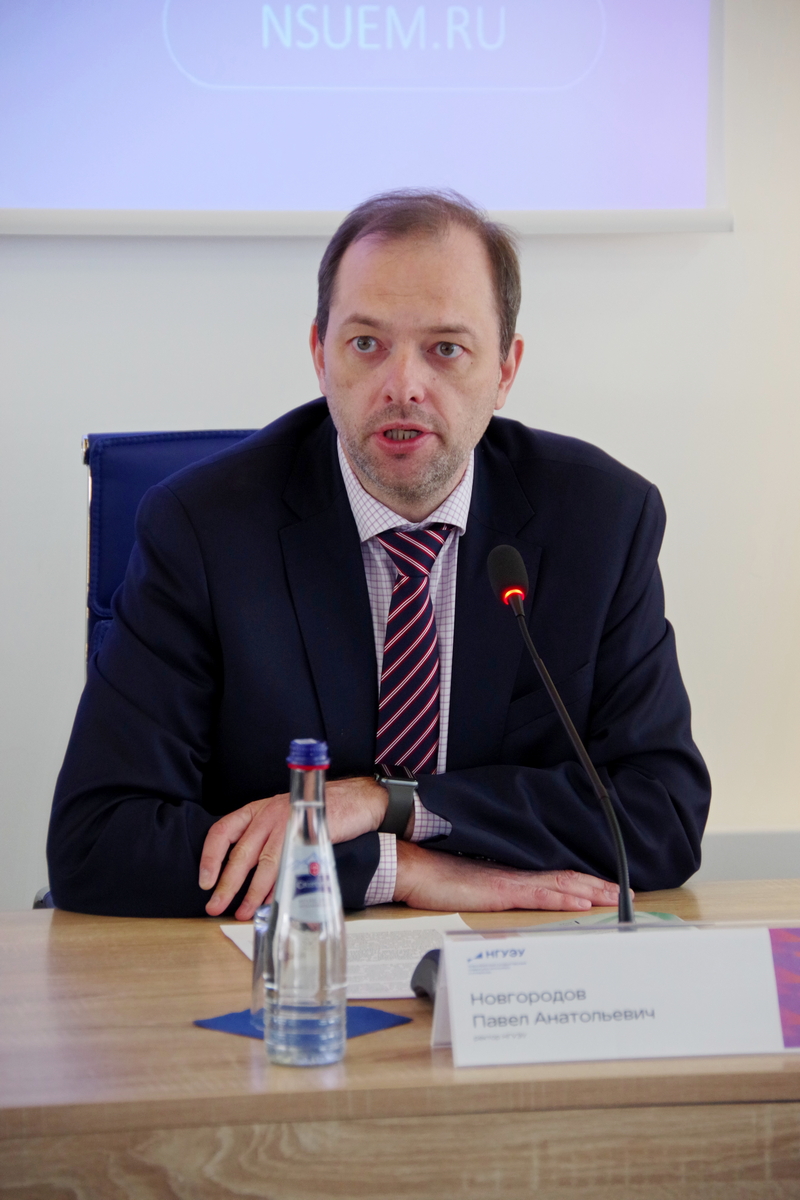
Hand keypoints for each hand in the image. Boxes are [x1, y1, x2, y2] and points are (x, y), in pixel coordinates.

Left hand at [199, 777, 388, 919]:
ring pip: (264, 863)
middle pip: (241, 853)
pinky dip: (279, 888)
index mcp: (258, 809)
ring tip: (242, 912)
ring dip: (251, 892)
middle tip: (215, 906)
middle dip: (226, 884)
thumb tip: (243, 875)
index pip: (223, 831)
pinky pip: (290, 867)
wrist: (357, 800)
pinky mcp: (310, 838)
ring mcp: (290, 825)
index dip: (210, 857)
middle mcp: (269, 814)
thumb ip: (264, 840)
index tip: (205, 882)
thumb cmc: (318, 810)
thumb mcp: (283, 817)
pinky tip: (272, 903)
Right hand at [393, 841, 629, 911]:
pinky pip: (539, 893)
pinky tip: (581, 902)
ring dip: (592, 891)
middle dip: (599, 886)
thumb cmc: (432, 877)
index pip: (555, 876)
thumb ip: (490, 892)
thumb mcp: (468, 887)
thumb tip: (503, 901)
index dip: (583, 882)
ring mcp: (508, 881)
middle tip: (627, 894)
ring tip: (617, 898)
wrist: (410, 865)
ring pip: (560, 884)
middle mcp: (514, 874)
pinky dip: (564, 897)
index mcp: (509, 875)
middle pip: (566, 877)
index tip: (606, 887)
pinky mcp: (499, 890)